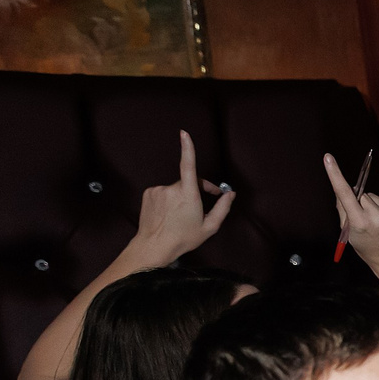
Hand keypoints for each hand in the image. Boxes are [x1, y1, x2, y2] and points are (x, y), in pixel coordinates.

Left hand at [132, 130, 233, 264]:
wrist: (154, 245)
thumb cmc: (184, 238)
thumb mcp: (209, 227)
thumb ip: (222, 208)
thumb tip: (229, 194)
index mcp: (188, 196)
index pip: (188, 167)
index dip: (187, 148)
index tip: (184, 134)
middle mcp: (172, 189)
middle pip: (188, 181)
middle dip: (197, 188)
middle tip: (204, 204)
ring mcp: (158, 190)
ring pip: (176, 188)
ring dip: (182, 196)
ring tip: (181, 215)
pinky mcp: (149, 193)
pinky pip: (164, 191)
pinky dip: (169, 198)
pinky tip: (169, 213)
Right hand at [323, 153, 378, 273]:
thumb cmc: (367, 247)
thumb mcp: (349, 233)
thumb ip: (343, 209)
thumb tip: (343, 187)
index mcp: (360, 223)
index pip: (344, 194)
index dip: (335, 174)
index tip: (328, 158)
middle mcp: (377, 216)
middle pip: (361, 194)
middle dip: (359, 203)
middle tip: (365, 221)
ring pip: (374, 196)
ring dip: (372, 205)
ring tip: (377, 223)